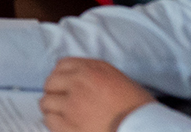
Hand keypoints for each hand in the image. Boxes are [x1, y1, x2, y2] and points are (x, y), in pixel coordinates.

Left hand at [39, 58, 155, 131]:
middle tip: (60, 100)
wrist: (143, 128)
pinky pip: (50, 121)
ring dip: (52, 107)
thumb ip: (95, 73)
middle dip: (54, 91)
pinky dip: (53, 122)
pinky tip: (62, 125)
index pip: (62, 65)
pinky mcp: (69, 126)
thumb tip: (78, 78)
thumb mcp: (118, 79)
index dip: (61, 75)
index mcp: (91, 69)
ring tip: (60, 114)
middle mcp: (78, 83)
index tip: (63, 83)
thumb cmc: (137, 107)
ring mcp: (71, 105)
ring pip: (46, 102)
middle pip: (51, 82)